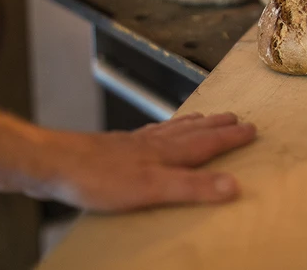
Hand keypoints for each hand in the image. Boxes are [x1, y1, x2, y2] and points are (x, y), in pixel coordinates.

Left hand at [47, 113, 256, 211]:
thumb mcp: (152, 188)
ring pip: (172, 130)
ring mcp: (134, 144)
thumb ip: (192, 186)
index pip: (207, 143)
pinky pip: (149, 134)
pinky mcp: (115, 148)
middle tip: (235, 118)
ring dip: (192, 124)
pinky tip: (156, 133)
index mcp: (167, 153)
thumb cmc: (100, 179)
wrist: (55, 165)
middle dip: (216, 126)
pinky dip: (162, 130)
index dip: (230, 138)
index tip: (251, 129)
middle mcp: (154, 144)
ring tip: (205, 117)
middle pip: (192, 131)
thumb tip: (233, 186)